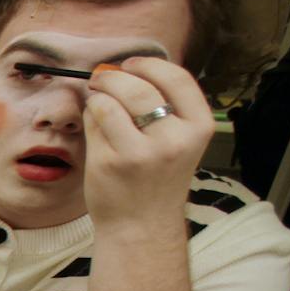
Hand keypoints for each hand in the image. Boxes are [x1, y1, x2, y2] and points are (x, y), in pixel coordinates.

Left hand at [83, 57, 210, 237]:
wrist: (142, 225)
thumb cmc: (157, 178)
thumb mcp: (179, 139)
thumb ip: (163, 104)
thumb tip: (124, 68)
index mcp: (198, 127)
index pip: (176, 78)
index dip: (149, 64)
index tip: (132, 64)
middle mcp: (173, 139)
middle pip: (138, 86)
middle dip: (113, 76)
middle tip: (102, 78)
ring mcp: (139, 152)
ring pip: (109, 102)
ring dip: (98, 94)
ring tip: (97, 98)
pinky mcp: (109, 162)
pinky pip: (93, 123)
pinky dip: (91, 117)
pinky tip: (96, 125)